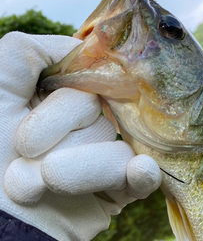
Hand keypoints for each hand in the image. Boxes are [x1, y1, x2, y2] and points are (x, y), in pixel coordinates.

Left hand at [0, 32, 160, 240]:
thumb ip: (24, 52)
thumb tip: (78, 46)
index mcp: (54, 101)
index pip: (86, 79)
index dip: (64, 97)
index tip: (43, 112)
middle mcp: (81, 128)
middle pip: (98, 111)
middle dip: (53, 132)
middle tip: (22, 153)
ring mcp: (101, 162)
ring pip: (116, 149)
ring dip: (71, 170)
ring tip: (31, 188)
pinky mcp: (116, 194)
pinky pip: (143, 179)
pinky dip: (141, 176)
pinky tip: (138, 172)